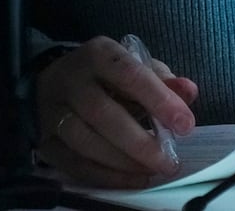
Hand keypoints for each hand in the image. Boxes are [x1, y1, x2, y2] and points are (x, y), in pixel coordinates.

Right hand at [34, 35, 198, 187]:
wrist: (53, 82)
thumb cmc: (104, 75)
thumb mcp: (134, 66)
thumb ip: (162, 80)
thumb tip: (188, 92)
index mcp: (98, 54)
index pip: (129, 74)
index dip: (158, 100)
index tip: (185, 124)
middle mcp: (72, 80)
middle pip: (103, 113)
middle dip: (140, 142)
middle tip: (169, 160)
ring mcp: (54, 111)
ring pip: (85, 141)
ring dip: (123, 162)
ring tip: (152, 171)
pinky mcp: (45, 140)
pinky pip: (74, 164)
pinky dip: (106, 176)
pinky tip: (132, 179)